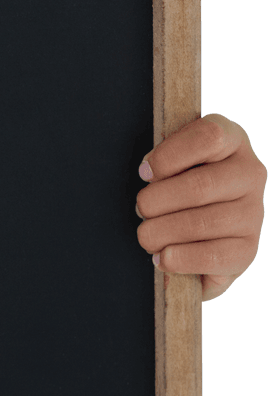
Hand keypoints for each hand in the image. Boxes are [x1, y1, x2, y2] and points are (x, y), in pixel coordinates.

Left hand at [136, 114, 265, 300]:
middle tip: (141, 209)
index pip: (209, 137)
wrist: (198, 221)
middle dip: (156, 202)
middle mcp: (250, 173)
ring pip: (202, 223)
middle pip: (200, 187)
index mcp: (231, 139)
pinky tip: (162, 257)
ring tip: (147, 235)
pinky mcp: (248, 248)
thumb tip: (149, 172)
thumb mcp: (171, 157)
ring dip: (161, 232)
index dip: (168, 157)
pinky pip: (212, 257)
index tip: (144, 173)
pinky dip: (179, 259)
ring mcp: (254, 211)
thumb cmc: (176, 179)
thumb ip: (164, 159)